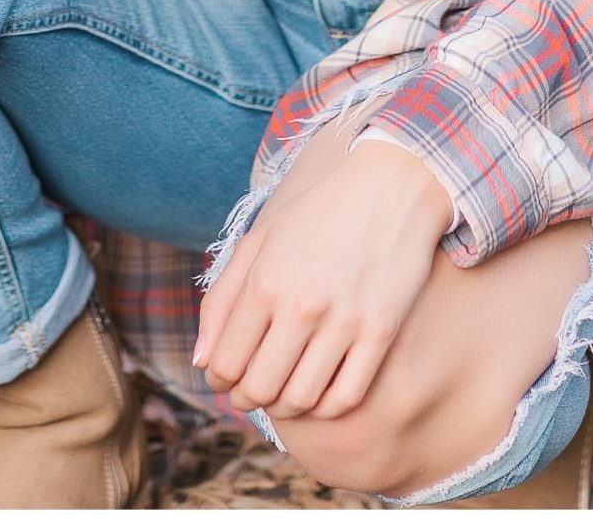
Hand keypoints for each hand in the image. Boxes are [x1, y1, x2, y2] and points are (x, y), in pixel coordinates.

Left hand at [193, 138, 450, 423]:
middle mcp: (302, 303)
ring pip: (301, 399)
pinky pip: (345, 397)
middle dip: (246, 398)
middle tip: (250, 391)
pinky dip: (324, 407)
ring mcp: (345, 320)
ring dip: (284, 406)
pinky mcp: (381, 332)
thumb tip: (201, 362)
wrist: (390, 185)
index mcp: (266, 280)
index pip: (224, 362)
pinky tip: (318, 391)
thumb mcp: (260, 241)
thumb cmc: (318, 213)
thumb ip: (223, 298)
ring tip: (282, 392)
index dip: (218, 379)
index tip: (225, 377)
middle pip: (259, 388)